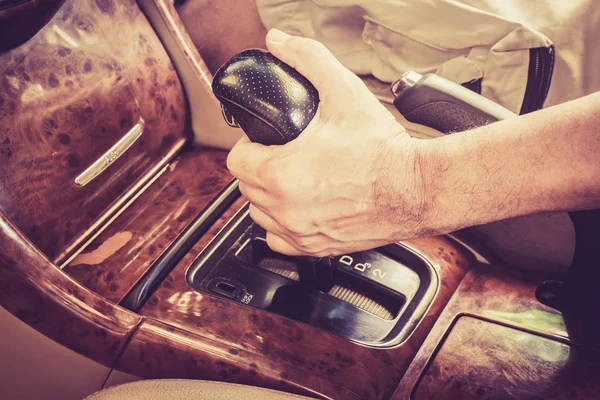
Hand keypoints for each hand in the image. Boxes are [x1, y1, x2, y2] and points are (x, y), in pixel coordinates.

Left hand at [227, 29, 429, 255]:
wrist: (416, 189)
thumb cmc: (383, 151)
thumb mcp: (343, 92)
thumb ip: (308, 60)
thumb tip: (281, 43)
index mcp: (281, 173)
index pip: (236, 161)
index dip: (249, 146)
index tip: (264, 141)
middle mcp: (285, 208)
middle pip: (246, 187)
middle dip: (259, 168)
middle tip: (282, 155)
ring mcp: (300, 232)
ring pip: (259, 214)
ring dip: (268, 197)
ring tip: (291, 179)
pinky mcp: (316, 248)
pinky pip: (278, 240)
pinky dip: (282, 225)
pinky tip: (298, 208)